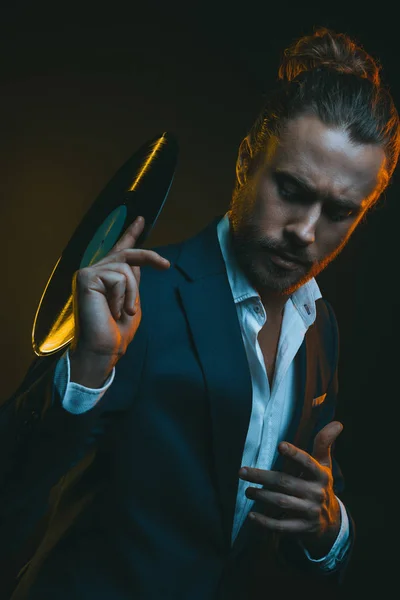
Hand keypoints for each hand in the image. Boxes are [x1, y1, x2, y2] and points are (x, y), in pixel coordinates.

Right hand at [70, 215, 169, 363]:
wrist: (105, 349)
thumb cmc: (118, 331)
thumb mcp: (132, 302)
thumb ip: (132, 282)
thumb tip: (138, 264)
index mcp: (107, 278)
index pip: (120, 251)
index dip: (131, 234)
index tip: (141, 219)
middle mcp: (95, 272)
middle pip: (126, 253)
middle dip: (149, 256)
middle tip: (165, 265)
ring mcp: (88, 273)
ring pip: (126, 268)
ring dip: (132, 292)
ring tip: (123, 311)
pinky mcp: (86, 277)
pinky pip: (119, 276)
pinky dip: (123, 295)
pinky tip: (113, 309)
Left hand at [239, 421, 342, 557]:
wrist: (331, 522)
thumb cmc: (320, 485)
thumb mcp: (324, 465)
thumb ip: (324, 444)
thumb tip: (338, 423)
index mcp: (321, 475)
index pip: (308, 463)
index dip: (295, 454)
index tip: (280, 445)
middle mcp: (316, 493)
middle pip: (286, 482)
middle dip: (262, 477)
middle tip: (242, 472)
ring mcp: (310, 512)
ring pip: (282, 503)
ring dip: (262, 496)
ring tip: (247, 491)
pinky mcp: (303, 529)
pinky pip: (282, 527)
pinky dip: (266, 522)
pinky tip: (252, 516)